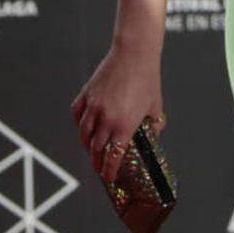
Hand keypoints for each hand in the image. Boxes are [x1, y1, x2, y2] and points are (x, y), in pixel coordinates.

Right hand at [71, 46, 165, 182]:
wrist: (134, 54)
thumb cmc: (148, 79)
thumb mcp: (156, 106)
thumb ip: (155, 125)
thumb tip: (154, 135)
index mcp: (125, 126)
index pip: (113, 157)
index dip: (109, 171)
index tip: (108, 178)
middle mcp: (106, 119)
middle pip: (97, 150)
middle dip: (97, 162)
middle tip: (99, 168)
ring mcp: (94, 107)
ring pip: (84, 135)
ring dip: (87, 146)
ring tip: (91, 151)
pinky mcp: (87, 94)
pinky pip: (77, 115)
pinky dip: (79, 125)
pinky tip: (83, 128)